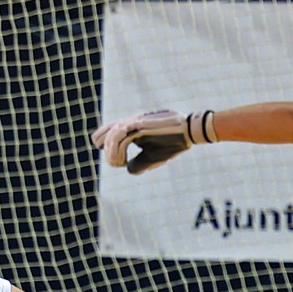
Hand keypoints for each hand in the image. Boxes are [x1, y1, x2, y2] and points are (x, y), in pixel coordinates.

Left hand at [91, 109, 212, 174]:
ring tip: (120, 164)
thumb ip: (138, 163)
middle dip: (107, 153)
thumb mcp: (151, 157)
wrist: (189, 132)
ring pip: (111, 136)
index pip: (108, 134)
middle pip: (104, 134)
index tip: (119, 163)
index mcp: (131, 128)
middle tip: (118, 164)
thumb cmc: (172, 144)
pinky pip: (120, 137)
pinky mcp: (140, 125)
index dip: (108, 150)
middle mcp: (130, 123)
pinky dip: (117, 151)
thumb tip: (127, 168)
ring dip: (112, 154)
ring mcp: (134, 122)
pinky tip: (124, 162)